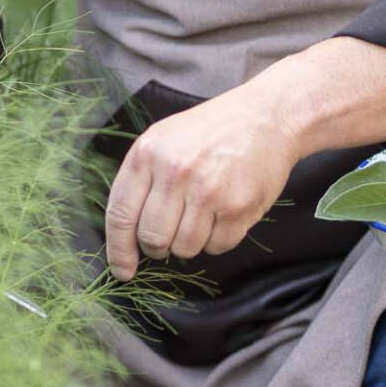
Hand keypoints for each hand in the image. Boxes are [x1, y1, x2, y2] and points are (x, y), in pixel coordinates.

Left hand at [104, 85, 300, 280]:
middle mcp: (175, 172)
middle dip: (158, 246)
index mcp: (148, 154)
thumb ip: (141, 180)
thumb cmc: (212, 131)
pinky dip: (219, 239)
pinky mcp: (238, 207)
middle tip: (170, 235)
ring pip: (185, 248)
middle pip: (152, 239)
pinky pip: (218, 247)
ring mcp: (208, 191)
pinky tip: (225, 212)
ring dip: (191, 242)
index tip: (122, 270)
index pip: (121, 216)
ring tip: (203, 214)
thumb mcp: (164, 139)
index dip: (118, 250)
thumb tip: (126, 236)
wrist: (267, 117)